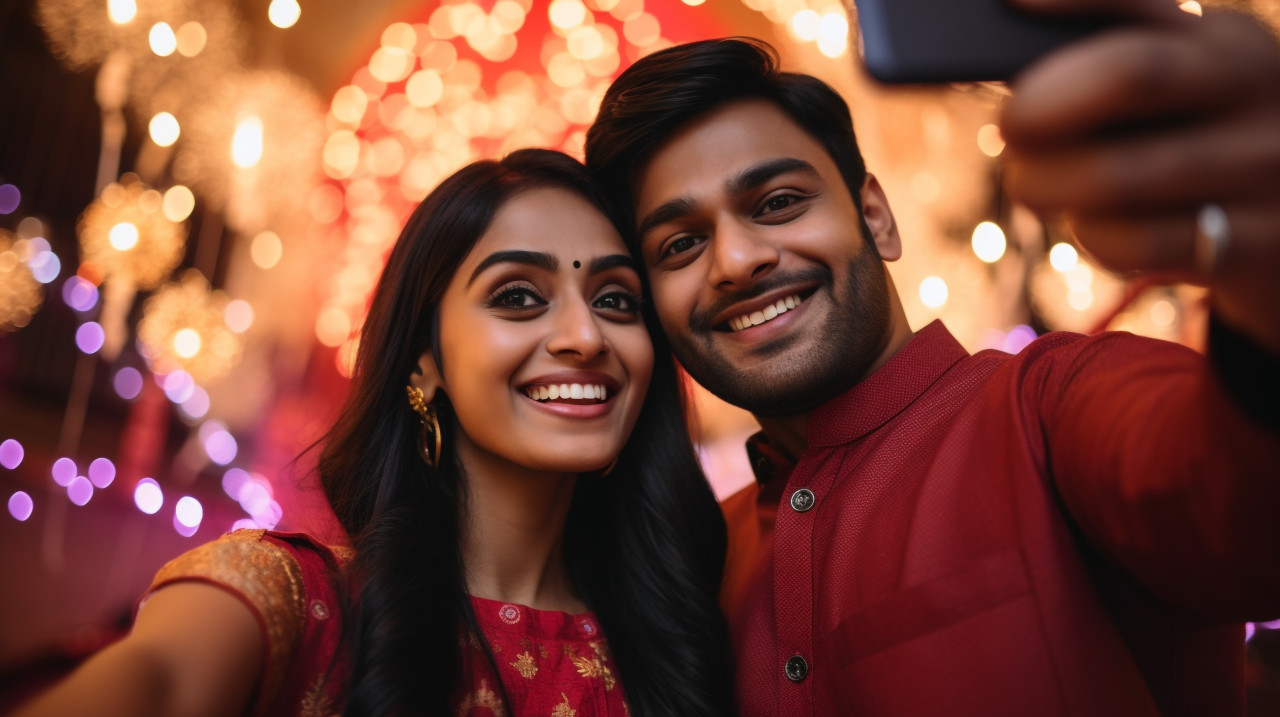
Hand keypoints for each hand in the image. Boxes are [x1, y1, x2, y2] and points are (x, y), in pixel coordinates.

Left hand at [999, 0, 1279, 352]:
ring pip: (1113, 176)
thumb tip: (1015, 10)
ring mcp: (1260, 169)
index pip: (1139, 11)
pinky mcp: (1248, 245)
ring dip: (1046, 183)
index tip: (1015, 17)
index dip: (1072, 8)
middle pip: (1131, 78)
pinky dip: (1089, 235)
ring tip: (1036, 182)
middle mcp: (1256, 92)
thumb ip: (1105, 43)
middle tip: (1009, 129)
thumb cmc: (1198, 137)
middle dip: (1042, 107)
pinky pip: (1131, 241)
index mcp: (1227, 41)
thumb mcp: (1180, 77)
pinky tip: (1093, 224)